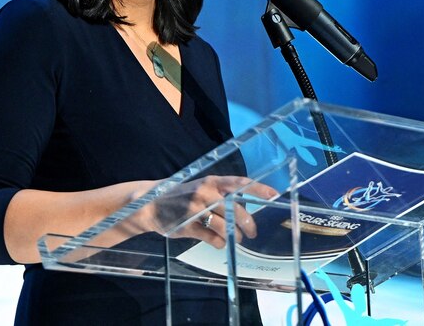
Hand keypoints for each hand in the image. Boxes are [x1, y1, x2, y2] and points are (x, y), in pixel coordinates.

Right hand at [134, 176, 277, 248]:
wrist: (150, 204)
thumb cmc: (182, 195)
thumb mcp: (201, 188)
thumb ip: (221, 195)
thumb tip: (244, 209)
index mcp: (211, 181)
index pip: (239, 182)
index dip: (257, 189)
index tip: (274, 195)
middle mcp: (205, 193)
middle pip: (235, 209)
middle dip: (248, 223)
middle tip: (253, 232)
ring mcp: (195, 209)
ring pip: (224, 226)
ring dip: (234, 235)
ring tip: (237, 238)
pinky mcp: (187, 226)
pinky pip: (211, 238)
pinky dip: (220, 242)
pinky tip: (220, 242)